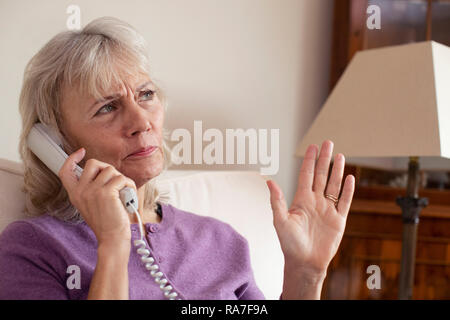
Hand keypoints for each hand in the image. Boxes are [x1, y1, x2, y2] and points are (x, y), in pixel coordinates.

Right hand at [58, 147, 136, 244]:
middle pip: (93, 163)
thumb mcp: (91, 204)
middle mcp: (81, 191)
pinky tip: (129, 194)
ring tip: (124, 191)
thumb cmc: (106, 222)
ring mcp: (93, 191)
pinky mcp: (106, 193)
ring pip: (111, 170)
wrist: (112, 238)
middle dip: (107, 169)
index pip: (65, 171)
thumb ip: (91, 188)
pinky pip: (122, 179)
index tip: (81, 152)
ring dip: (121, 179)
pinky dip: (129, 185)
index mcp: (75, 194)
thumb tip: (103, 171)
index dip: (71, 159)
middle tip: (114, 182)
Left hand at [266, 140, 354, 275]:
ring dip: (337, 171)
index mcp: (301, 200)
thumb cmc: (289, 244)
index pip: (306, 175)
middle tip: (328, 142)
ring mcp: (327, 209)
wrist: (304, 263)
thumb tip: (269, 181)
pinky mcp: (339, 220)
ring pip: (334, 185)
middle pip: (321, 175)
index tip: (312, 146)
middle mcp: (315, 201)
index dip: (309, 161)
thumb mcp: (280, 221)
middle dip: (324, 159)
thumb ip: (277, 201)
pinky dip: (348, 190)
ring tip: (339, 156)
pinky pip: (345, 202)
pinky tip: (350, 177)